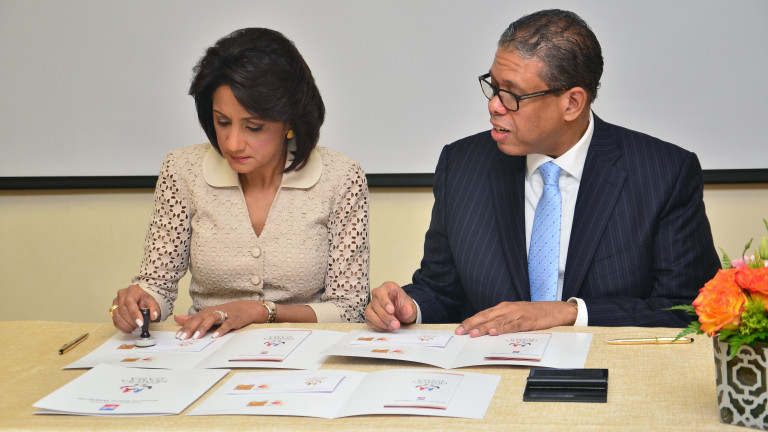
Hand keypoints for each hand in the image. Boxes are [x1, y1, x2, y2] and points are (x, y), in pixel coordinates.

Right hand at [111, 285, 160, 332]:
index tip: (140, 323)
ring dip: (126, 325)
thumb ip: (154, 309)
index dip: (134, 314)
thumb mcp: (152, 302)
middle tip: (139, 326)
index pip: (129, 302)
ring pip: (116, 316)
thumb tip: (153, 316)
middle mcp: (122, 295)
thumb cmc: (145, 300)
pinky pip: (114, 321)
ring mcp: (115, 302)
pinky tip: (129, 329)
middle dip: (131, 321)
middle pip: (122, 310)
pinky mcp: (113, 310)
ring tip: (134, 327)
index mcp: (132, 290)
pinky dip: (122, 327)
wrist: (141, 300)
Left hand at [173, 300, 263, 339]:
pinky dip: (221, 330)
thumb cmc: (227, 312)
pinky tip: (215, 336)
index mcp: (207, 312)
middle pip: (200, 319)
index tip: (177, 336)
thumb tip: (178, 318)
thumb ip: (194, 318)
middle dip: (191, 328)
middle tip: (183, 337)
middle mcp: (214, 312)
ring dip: (203, 328)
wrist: (247, 308)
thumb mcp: (209, 314)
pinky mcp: (234, 319)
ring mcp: (225, 315)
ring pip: (211, 320)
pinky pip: (227, 325)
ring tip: (196, 337)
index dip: (185, 327)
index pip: (194, 319)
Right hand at [365, 281, 417, 330]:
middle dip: (385, 316)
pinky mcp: (370, 314)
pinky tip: (386, 327)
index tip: (391, 310)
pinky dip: (377, 326)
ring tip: (391, 327)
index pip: (381, 293)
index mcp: (387, 287)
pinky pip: (369, 321)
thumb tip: (407, 310)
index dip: (385, 302)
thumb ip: (408, 308)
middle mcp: (377, 294)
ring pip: (369, 313)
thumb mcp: (410, 306)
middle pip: (376, 305)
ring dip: (380, 322)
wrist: (403, 312)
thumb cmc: (405, 305)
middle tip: (395, 324)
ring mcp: (372, 304)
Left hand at [455, 301, 577, 336]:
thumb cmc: (532, 314)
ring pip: (497, 322)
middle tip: (461, 332)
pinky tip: (494, 332)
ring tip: (474, 333)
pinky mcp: (526, 321)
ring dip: (484, 328)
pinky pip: (512, 326)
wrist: (553, 310)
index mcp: (502, 308)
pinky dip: (502, 329)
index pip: (482, 315)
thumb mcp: (514, 315)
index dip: (470, 321)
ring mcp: (516, 314)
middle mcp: (507, 309)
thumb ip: (501, 322)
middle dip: (472, 324)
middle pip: (486, 317)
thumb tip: (485, 332)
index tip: (459, 329)